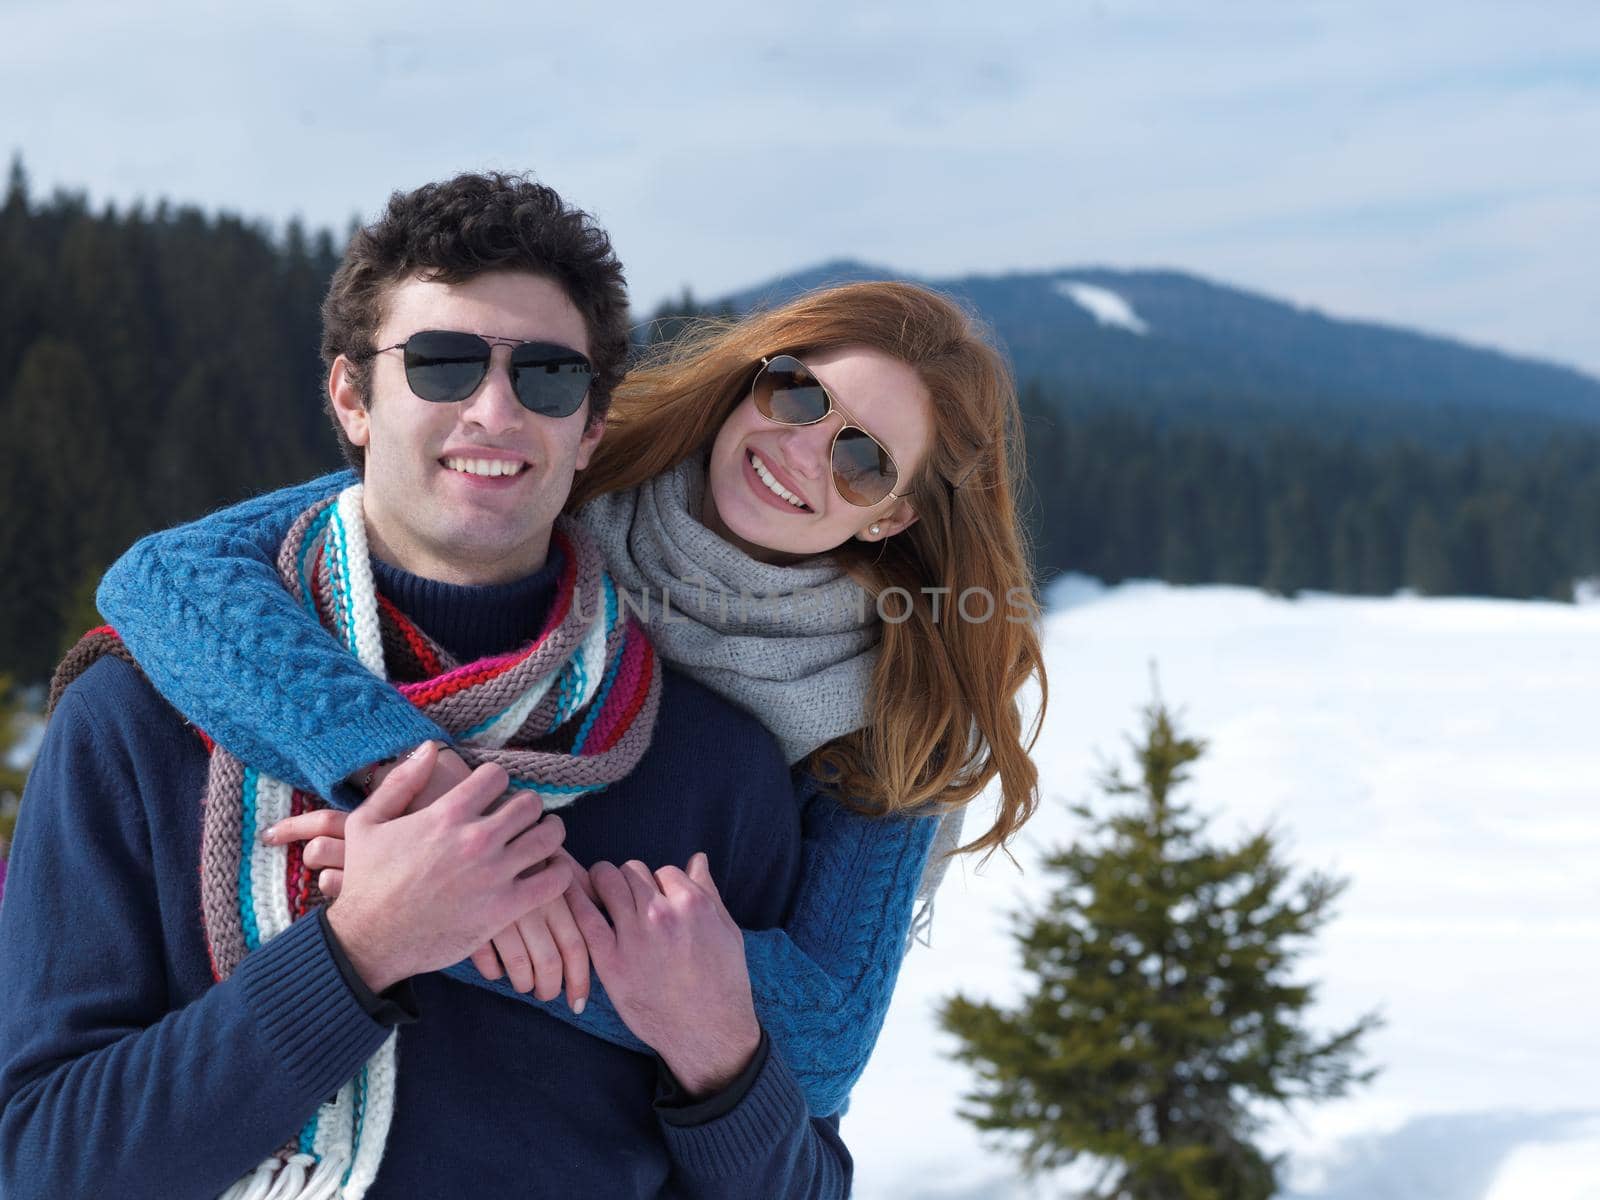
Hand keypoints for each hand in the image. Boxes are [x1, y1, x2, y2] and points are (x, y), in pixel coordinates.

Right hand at [270, 755, 592, 1007]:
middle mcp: (475, 839)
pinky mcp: (505, 908)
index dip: (496, 782)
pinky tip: (549, 870)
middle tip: (520, 818)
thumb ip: (401, 781)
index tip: (492, 795)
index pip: (497, 776)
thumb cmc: (366, 881)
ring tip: (540, 836)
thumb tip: (429, 748)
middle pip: (530, 803)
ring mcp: (494, 874)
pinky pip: (556, 880)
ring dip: (549, 832)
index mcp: (447, 814)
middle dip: (527, 806)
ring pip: (550, 835)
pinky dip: (560, 871)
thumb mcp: (366, 822)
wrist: (369, 941)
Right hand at [470, 849, 595, 1012]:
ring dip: (525, 983)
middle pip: (551, 962)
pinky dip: (494, 971)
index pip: (578, 946)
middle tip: (549, 995)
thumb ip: (578, 886)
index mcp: (558, 893)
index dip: (581, 979)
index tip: (578, 1001)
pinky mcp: (473, 919)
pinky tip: (496, 970)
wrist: (480, 825)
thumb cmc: (525, 847)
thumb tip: (605, 913)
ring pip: (521, 968)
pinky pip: (487, 959)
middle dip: (552, 988)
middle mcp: (534, 904)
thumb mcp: (554, 860)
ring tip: (525, 985)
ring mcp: (502, 912)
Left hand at [569, 852, 759, 1098]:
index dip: (659, 884)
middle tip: (626, 898)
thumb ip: (709, 891)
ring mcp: (635, 936)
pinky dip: (574, 899)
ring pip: (607, 881)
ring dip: (602, 883)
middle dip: (629, 881)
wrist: (708, 1032)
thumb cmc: (723, 982)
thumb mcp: (727, 931)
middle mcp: (662, 914)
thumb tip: (697, 858)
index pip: (664, 870)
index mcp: (693, 903)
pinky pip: (585, 917)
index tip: (655, 900)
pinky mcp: (611, 961)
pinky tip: (567, 892)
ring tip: (601, 895)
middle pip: (632, 870)